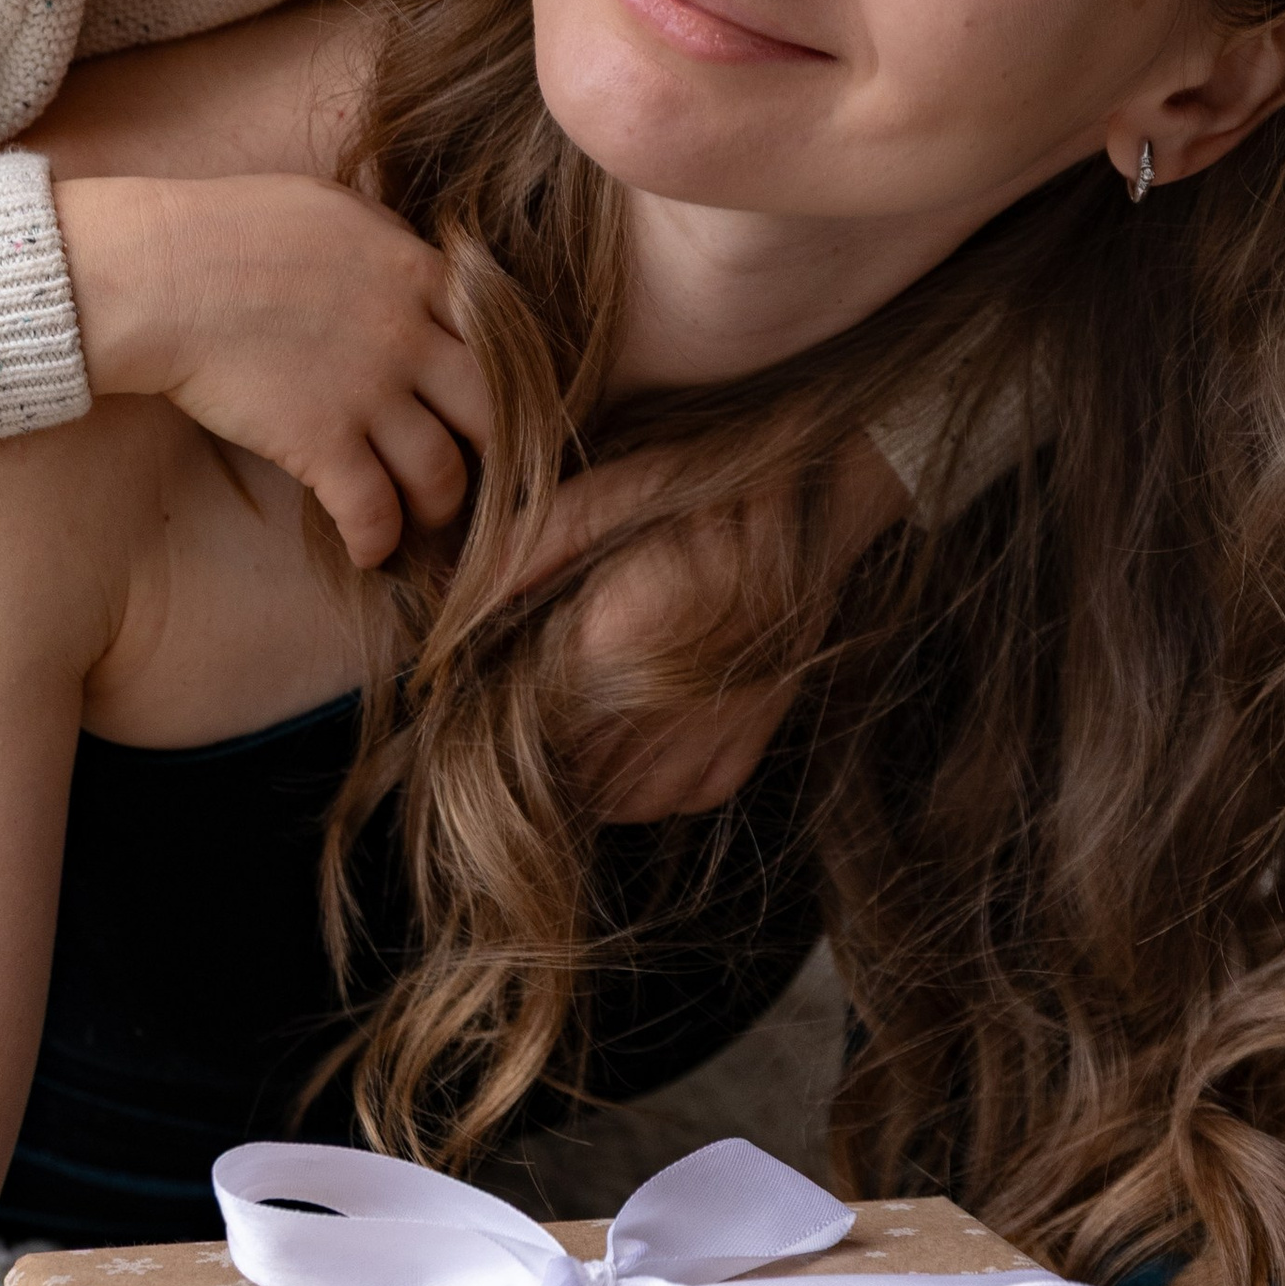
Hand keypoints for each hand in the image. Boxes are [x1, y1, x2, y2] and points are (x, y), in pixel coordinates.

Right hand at [54, 172, 492, 568]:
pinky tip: (368, 551)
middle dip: (489, 449)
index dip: (501, 376)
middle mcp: (409, 336)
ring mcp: (369, 394)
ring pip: (443, 473)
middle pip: (490, 411)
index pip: (499, 336)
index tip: (485, 402)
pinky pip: (373, 512)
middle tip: (470, 467)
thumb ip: (387, 244)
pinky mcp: (321, 443)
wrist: (162, 273)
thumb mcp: (332, 209)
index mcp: (416, 273)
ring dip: (439, 506)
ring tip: (419, 516)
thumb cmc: (231, 228)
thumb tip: (412, 270)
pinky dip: (377, 541)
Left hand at [513, 433, 914, 818]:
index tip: (484, 691)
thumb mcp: (615, 488)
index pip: (529, 711)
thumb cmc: (713, 484)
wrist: (823, 497)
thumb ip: (534, 544)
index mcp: (619, 633)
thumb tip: (461, 597)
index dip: (497, 709)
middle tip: (522, 715)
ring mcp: (718, 724)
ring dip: (587, 783)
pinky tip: (635, 750)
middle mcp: (667, 696)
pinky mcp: (753, 734)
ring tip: (572, 739)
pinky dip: (653, 792)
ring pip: (624, 801)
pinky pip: (686, 800)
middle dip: (535, 752)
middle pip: (568, 768)